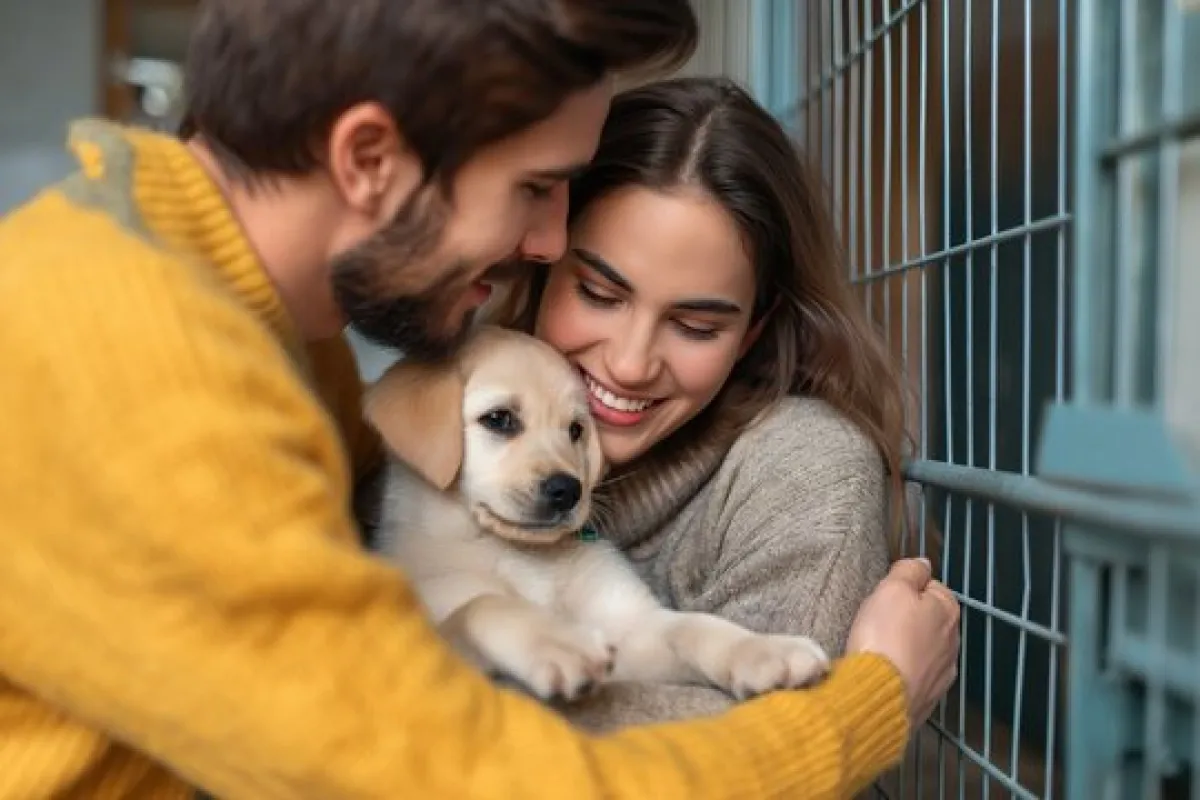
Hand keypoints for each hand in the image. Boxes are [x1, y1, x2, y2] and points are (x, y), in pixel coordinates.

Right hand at [845, 557, 960, 728]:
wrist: (879, 695)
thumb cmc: (885, 636)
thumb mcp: (891, 589)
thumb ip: (909, 571)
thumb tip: (923, 562)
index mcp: (948, 611)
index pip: (932, 586)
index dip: (907, 588)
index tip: (886, 596)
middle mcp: (953, 642)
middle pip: (929, 619)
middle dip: (909, 618)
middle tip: (879, 621)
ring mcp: (943, 673)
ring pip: (925, 649)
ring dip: (909, 647)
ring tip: (880, 649)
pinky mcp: (929, 698)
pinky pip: (916, 676)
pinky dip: (905, 671)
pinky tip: (886, 672)